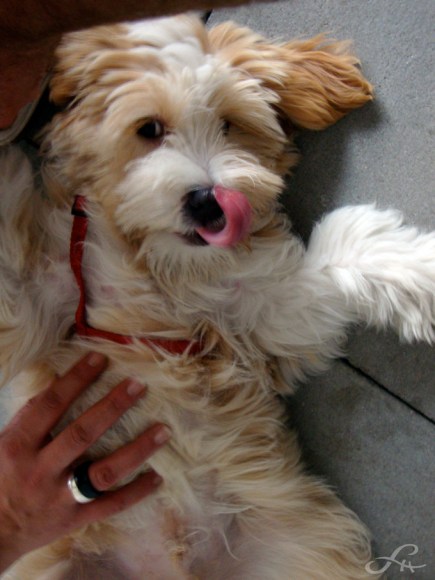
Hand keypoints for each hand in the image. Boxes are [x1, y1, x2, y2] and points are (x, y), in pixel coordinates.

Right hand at [0, 352, 169, 572]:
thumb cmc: (3, 474)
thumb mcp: (6, 441)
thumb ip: (33, 414)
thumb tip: (65, 378)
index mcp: (19, 445)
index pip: (51, 404)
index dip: (75, 379)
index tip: (100, 358)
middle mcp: (41, 470)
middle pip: (82, 434)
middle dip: (112, 406)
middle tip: (138, 384)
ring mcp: (60, 497)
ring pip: (104, 472)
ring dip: (136, 450)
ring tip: (163, 431)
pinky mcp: (75, 519)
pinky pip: (110, 506)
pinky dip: (135, 492)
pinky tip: (158, 477)